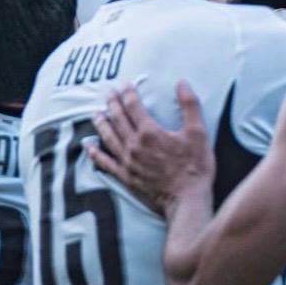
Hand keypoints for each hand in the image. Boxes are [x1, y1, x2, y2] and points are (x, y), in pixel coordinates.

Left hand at [89, 81, 214, 215]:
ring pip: (108, 138)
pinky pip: (105, 163)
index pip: (133, 106)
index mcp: (150, 132)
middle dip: (112, 103)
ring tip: (95, 113)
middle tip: (108, 93)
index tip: (124, 84)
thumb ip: (189, 105)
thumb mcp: (198, 132)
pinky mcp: (126, 178)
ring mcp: (127, 162)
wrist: (187, 201)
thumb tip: (182, 83)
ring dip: (101, 123)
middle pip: (118, 119)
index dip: (128, 93)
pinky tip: (88, 146)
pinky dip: (95, 153)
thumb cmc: (194, 167)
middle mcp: (134, 145)